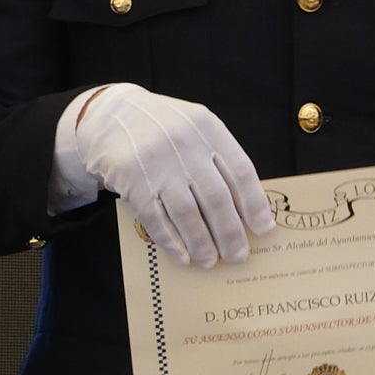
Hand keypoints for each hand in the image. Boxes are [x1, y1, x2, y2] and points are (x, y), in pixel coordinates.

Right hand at [67, 83, 274, 265]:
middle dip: (230, 233)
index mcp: (208, 127)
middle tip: (238, 256)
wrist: (110, 114)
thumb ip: (218, 158)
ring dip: (202, 242)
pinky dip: (172, 241)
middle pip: (216, 197)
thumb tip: (246, 207)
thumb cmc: (163, 127)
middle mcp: (185, 143)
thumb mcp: (196, 127)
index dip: (254, 204)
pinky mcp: (131, 179)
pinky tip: (183, 256)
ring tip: (211, 260)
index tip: (264, 230)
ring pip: (187, 213)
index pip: (240, 171)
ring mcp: (156, 162)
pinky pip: (156, 218)